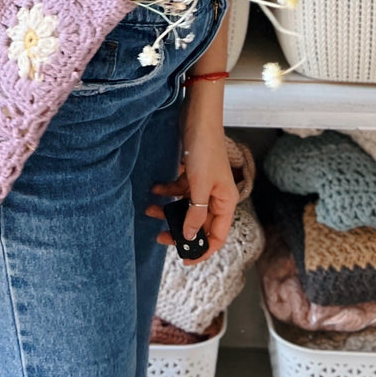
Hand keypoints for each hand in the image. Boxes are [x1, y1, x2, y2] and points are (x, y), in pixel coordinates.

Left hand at [146, 115, 236, 261]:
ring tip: (150, 209)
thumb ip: (195, 214)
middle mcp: (217, 196)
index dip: (202, 251)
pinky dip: (167, 192)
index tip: (184, 259)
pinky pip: (179, 190)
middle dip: (180, 231)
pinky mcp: (193, 173)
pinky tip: (154, 190)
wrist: (199, 117)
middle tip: (161, 236)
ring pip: (186, 207)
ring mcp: (204, 185)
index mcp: (226, 202)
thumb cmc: (204, 150)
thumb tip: (188, 237)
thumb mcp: (199, 186)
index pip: (217, 236)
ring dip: (169, 211)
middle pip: (199, 224)